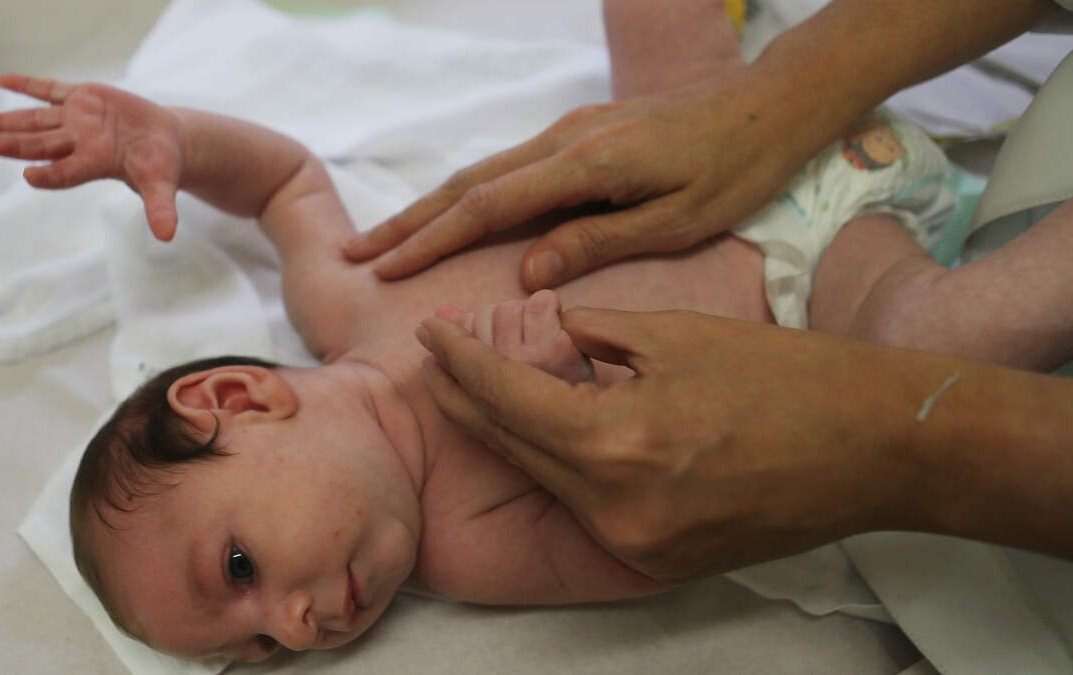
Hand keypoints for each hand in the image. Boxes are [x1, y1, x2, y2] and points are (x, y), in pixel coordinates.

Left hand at [0, 74, 183, 240]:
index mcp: (93, 163)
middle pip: (40, 145)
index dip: (49, 175)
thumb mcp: (160, 184)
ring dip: (6, 122)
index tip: (30, 175)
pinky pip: (50, 90)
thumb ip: (159, 208)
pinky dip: (28, 85)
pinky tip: (2, 81)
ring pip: (35, 120)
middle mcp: (78, 142)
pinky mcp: (81, 97)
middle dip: (16, 144)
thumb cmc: (159, 165)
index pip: (65, 172)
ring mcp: (76, 119)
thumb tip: (168, 237)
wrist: (162, 139)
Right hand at [346, 79, 806, 289]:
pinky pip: (510, 167)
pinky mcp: (582, 132)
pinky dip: (469, 196)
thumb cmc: (735, 170)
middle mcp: (566, 140)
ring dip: (433, 208)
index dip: (430, 241)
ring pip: (484, 172)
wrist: (769, 103)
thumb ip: (599, 242)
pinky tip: (455, 218)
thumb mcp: (677, 220)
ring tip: (391, 240)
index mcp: (586, 165)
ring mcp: (571, 130)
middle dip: (409, 221)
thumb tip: (527, 273)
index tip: (384, 270)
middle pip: (469, 184)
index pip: (487, 208)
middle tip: (356, 255)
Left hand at [415, 308, 926, 581]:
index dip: (460, 362)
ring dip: (511, 435)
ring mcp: (638, 544)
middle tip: (436, 362)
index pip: (506, 399)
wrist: (876, 447)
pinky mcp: (661, 561)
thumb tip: (551, 339)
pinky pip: (589, 507)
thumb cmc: (785, 376)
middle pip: (514, 448)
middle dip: (468, 401)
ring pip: (548, 480)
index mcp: (615, 442)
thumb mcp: (677, 333)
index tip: (429, 334)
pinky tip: (548, 433)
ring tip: (477, 392)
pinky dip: (564, 467)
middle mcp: (615, 507)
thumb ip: (596, 337)